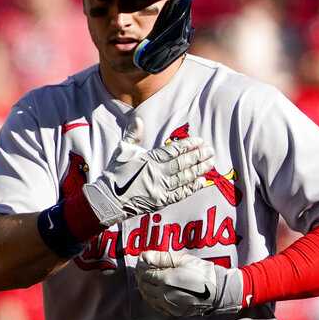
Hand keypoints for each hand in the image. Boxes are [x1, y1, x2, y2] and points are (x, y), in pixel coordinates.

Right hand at [83, 117, 215, 226]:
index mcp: (148, 159)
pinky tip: (203, 181)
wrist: (108, 198)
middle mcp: (157, 173)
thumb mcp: (122, 150)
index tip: (199, 140)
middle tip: (210, 151)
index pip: (173, 150)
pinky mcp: (161, 201)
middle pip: (182, 163)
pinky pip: (180, 194)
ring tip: (211, 163)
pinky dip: (192, 187)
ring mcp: (160, 188)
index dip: (188, 145)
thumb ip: (133, 134)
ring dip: (199, 170)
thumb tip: (139, 119)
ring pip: (184, 177)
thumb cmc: (116, 173)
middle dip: (198, 156)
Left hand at [135, 250, 242, 316]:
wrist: (219, 291)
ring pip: (148, 297)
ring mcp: (168, 304)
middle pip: (144, 286)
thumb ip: (162, 257)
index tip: (144, 261)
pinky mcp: (173, 311)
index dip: (142, 267)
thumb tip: (145, 256)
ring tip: (149, 280)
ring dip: (145, 288)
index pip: (145, 274)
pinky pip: (156, 306)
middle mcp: (164, 294)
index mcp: (165, 280)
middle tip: (144, 270)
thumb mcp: (184, 259)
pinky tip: (156, 292)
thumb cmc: (204, 273)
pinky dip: (152, 298)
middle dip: (141, 277)